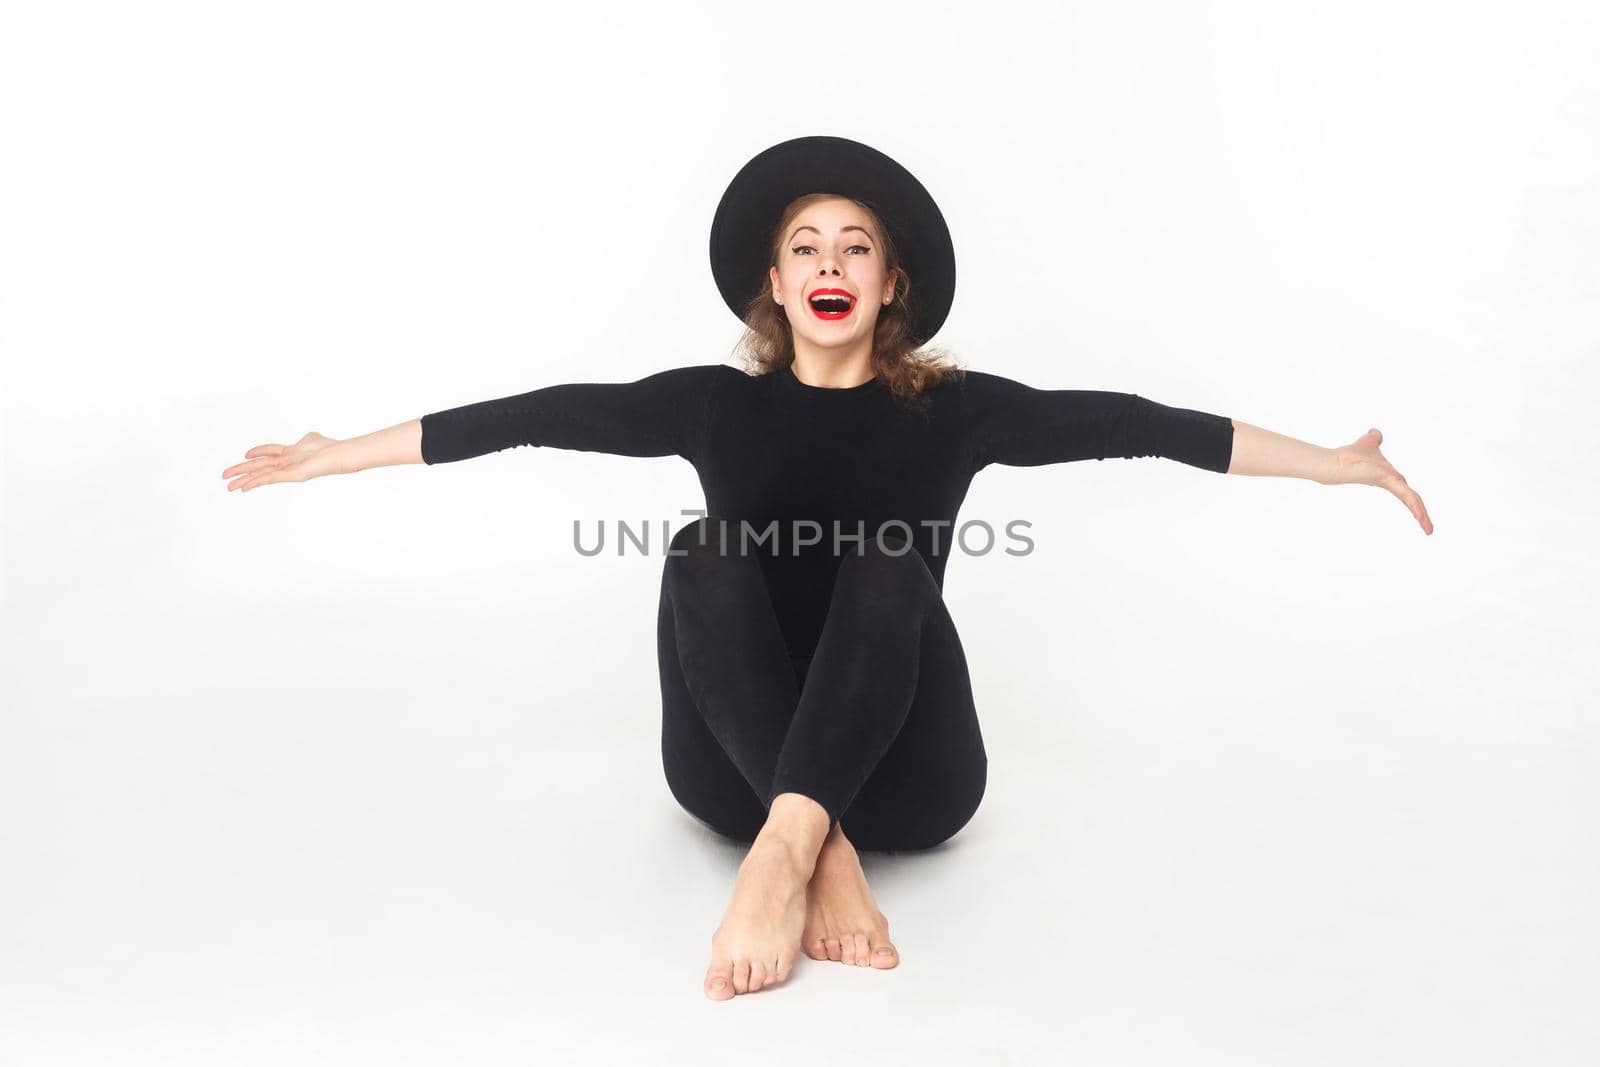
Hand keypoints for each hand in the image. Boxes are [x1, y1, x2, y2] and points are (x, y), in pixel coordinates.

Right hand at [222, 431, 345, 491]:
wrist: (338, 454)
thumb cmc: (328, 447)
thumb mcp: (312, 438)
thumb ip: (307, 439)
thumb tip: (308, 438)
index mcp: (289, 453)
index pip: (269, 452)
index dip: (257, 452)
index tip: (245, 454)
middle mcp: (286, 462)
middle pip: (259, 466)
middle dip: (241, 471)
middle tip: (225, 477)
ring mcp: (287, 470)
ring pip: (261, 475)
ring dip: (244, 480)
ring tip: (229, 487)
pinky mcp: (291, 476)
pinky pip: (270, 479)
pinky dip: (256, 482)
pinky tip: (244, 487)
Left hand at [1325, 428, 1432, 534]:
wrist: (1336, 462)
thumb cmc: (1350, 455)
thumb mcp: (1369, 443)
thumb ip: (1374, 439)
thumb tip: (1375, 432)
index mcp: (1391, 478)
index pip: (1407, 492)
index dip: (1415, 503)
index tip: (1421, 516)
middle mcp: (1391, 483)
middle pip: (1412, 499)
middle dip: (1421, 514)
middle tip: (1429, 530)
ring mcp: (1390, 483)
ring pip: (1412, 500)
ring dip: (1421, 514)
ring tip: (1429, 531)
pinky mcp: (1387, 481)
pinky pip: (1407, 494)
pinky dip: (1415, 505)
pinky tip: (1420, 518)